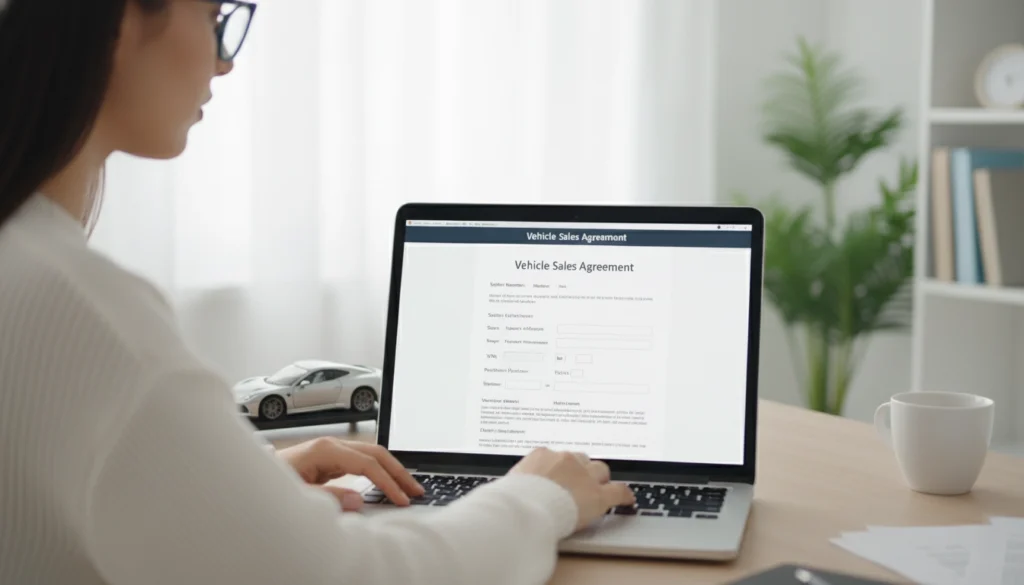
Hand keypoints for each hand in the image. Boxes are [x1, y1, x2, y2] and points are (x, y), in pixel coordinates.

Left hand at [277, 438, 423, 510]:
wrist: (250, 480)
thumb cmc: (269, 486)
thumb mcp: (298, 494)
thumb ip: (329, 497)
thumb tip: (357, 499)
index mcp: (325, 450)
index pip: (368, 464)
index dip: (388, 483)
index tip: (401, 499)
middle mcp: (331, 445)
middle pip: (376, 453)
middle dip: (399, 471)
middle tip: (416, 490)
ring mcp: (331, 450)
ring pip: (371, 454)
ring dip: (392, 470)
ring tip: (408, 487)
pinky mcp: (329, 458)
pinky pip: (361, 462)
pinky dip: (378, 472)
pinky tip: (385, 483)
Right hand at [509, 448, 634, 529]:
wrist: (523, 508)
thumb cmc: (511, 500)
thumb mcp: (510, 483)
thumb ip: (519, 481)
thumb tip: (512, 490)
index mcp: (542, 455)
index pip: (558, 457)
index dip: (563, 467)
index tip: (563, 474)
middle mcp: (565, 460)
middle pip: (581, 460)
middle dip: (582, 470)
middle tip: (579, 483)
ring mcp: (583, 476)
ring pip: (600, 471)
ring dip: (599, 479)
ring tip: (599, 489)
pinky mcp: (597, 495)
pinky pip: (617, 491)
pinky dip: (624, 495)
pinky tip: (628, 500)